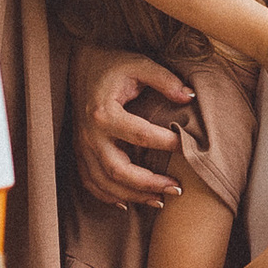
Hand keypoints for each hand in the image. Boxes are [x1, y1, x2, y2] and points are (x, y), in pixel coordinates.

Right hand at [71, 47, 195, 207]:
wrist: (77, 65)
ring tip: (160, 200)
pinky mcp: (79, 152)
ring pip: (105, 183)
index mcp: (104, 113)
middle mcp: (90, 135)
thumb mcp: (139, 64)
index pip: (141, 135)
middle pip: (119, 171)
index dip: (167, 143)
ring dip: (133, 196)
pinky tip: (128, 203)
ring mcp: (82, 147)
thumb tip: (190, 98)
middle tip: (177, 187)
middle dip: (149, 184)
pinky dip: (108, 197)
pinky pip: (90, 182)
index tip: (189, 146)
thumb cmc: (111, 66)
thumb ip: (165, 80)